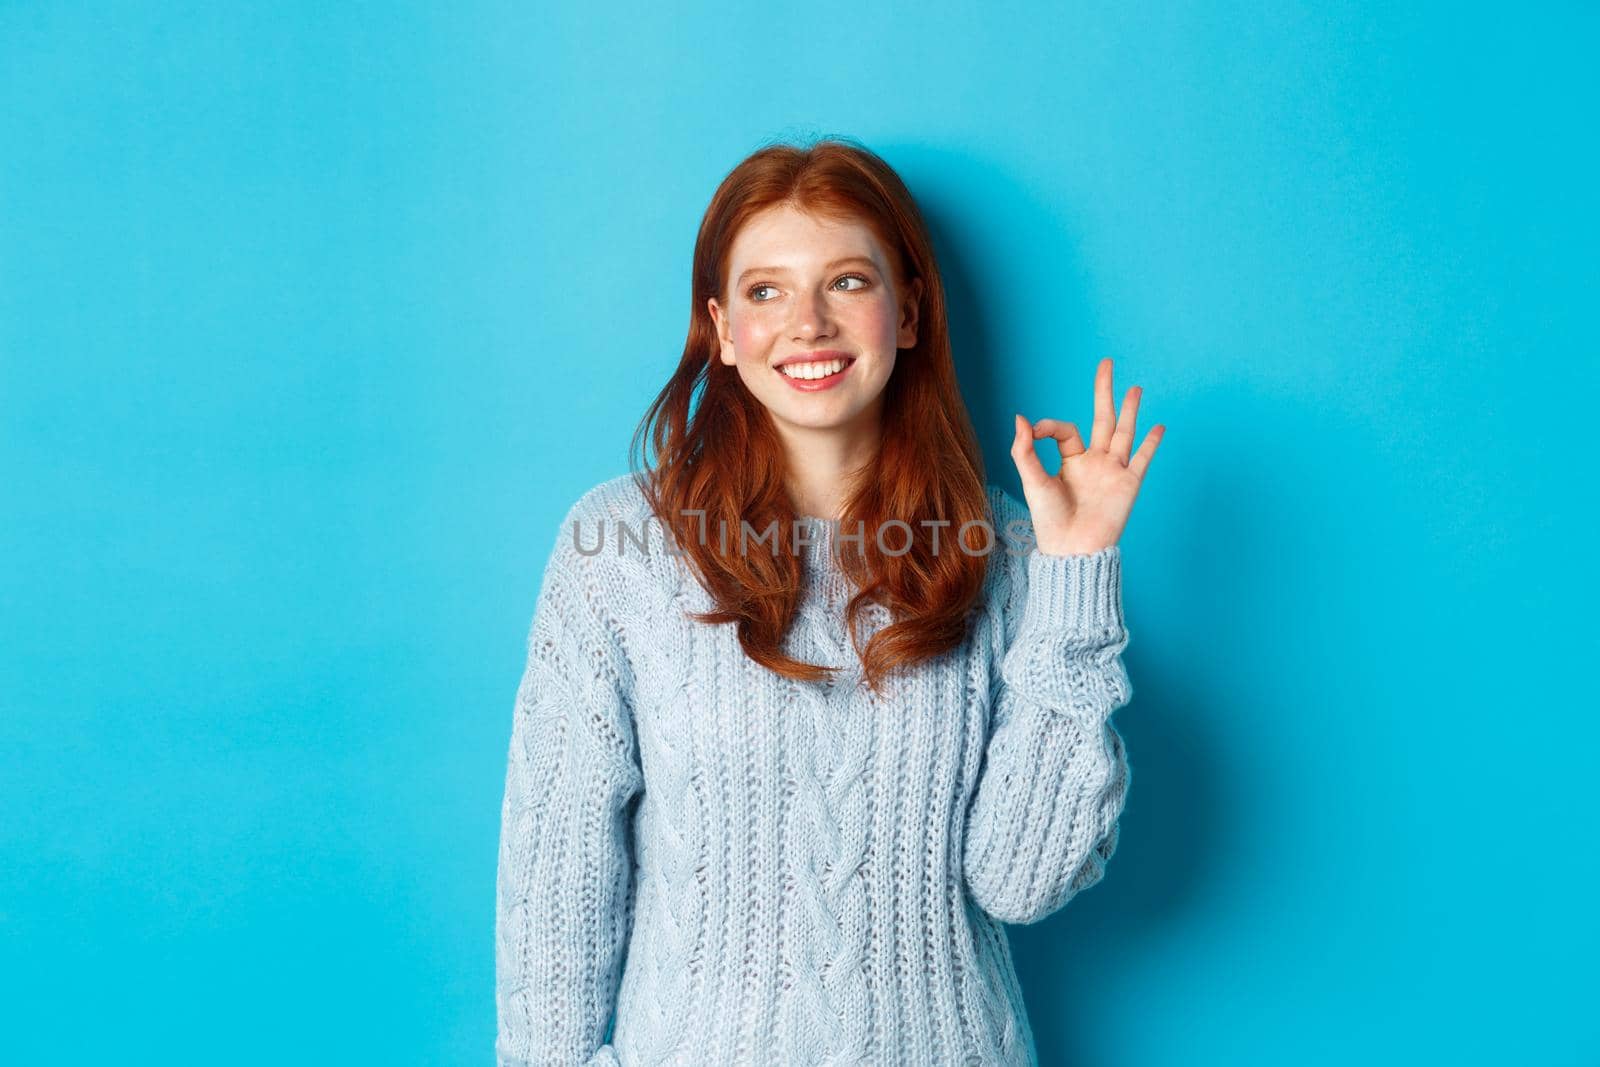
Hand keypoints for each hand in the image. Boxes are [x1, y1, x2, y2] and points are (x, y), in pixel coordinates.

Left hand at [1009, 357, 1163, 555]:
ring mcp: (1113, 471)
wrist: (1072, 550)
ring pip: (1123, 432)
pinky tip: (1158, 427)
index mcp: (1070, 461)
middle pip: (1102, 418)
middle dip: (1104, 391)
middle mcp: (1094, 462)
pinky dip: (1151, 444)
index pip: (1065, 430)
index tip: (1034, 431)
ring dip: (1130, 410)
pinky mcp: (1128, 484)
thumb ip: (1024, 451)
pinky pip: (1142, 459)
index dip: (1049, 425)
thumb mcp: (1032, 482)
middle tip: (1106, 363)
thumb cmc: (1050, 521)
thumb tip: (1020, 418)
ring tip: (1134, 388)